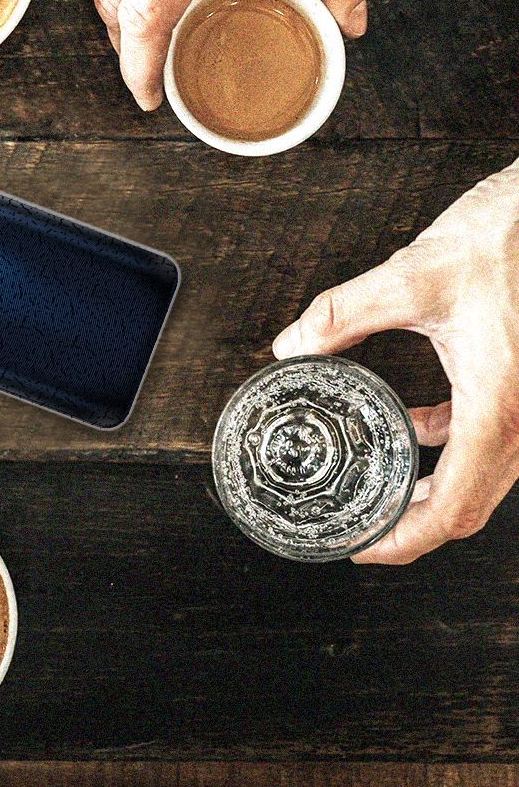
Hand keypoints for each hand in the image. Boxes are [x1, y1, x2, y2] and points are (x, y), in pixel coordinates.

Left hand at [273, 161, 518, 563]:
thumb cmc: (508, 237)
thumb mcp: (411, 276)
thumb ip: (341, 315)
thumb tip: (290, 346)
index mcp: (501, 406)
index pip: (455, 507)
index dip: (406, 540)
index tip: (363, 549)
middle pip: (470, 505)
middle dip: (413, 524)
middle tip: (361, 528)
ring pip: (481, 473)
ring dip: (430, 487)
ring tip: (379, 486)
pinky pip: (486, 433)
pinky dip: (445, 441)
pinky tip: (411, 424)